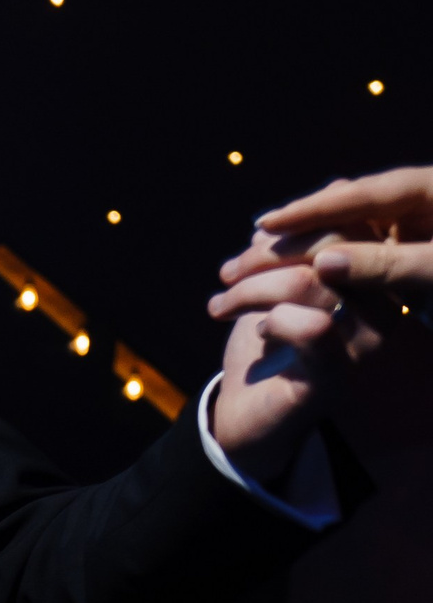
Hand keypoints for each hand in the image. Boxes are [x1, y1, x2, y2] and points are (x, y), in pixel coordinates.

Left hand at [219, 168, 432, 472]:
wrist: (245, 411)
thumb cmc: (268, 340)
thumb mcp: (280, 279)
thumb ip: (299, 239)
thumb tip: (325, 191)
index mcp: (373, 278)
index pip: (349, 223)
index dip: (297, 221)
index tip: (251, 236)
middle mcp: (384, 308)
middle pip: (332, 246)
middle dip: (267, 252)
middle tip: (226, 272)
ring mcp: (366, 345)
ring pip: (315, 282)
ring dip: (252, 287)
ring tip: (219, 304)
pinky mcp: (339, 377)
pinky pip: (315, 328)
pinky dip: (275, 320)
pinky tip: (261, 332)